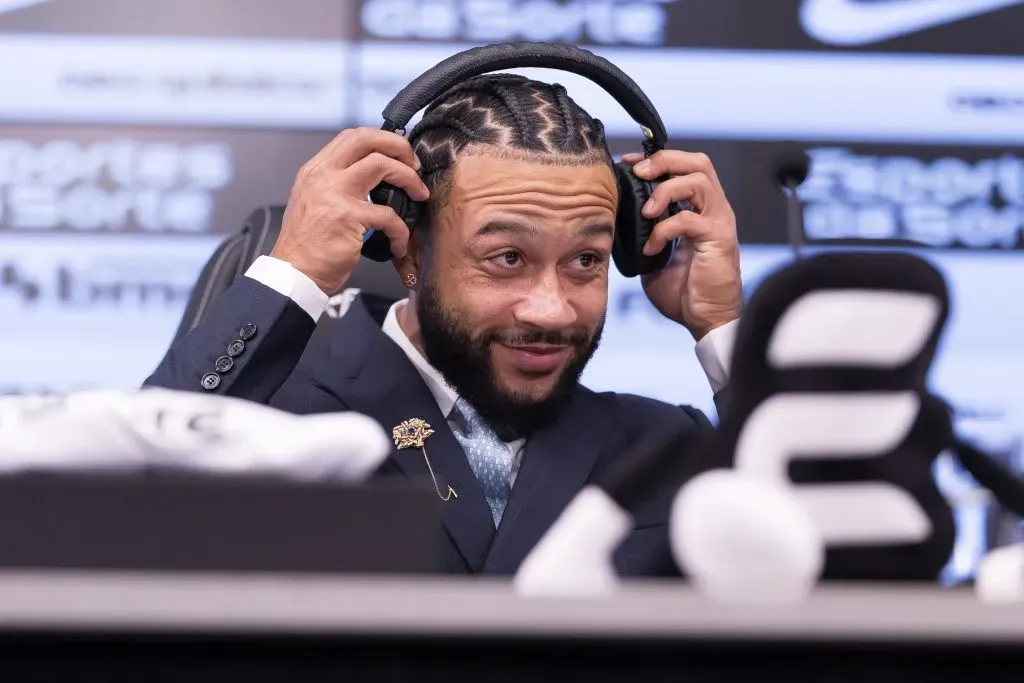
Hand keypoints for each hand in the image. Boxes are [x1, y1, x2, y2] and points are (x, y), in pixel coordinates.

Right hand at [270, 127, 428, 293]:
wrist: (294, 274)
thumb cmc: (306, 246)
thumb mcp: (314, 203)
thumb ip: (336, 186)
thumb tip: (369, 179)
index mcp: (316, 170)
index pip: (351, 137)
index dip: (381, 140)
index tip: (398, 154)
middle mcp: (323, 175)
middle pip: (366, 139)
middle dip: (399, 146)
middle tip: (414, 165)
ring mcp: (335, 193)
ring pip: (382, 165)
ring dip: (409, 178)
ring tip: (419, 195)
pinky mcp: (348, 217)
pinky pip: (388, 215)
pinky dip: (400, 231)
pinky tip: (399, 243)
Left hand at [621, 150, 742, 339]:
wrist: (705, 320)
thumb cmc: (684, 291)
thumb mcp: (655, 255)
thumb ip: (643, 234)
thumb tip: (616, 220)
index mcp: (700, 209)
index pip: (684, 168)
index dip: (657, 160)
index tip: (629, 164)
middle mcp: (713, 210)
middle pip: (698, 162)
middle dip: (665, 161)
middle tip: (639, 173)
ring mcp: (719, 222)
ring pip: (699, 180)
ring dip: (666, 190)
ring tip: (646, 211)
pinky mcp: (718, 240)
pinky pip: (689, 220)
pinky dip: (664, 229)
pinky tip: (652, 248)